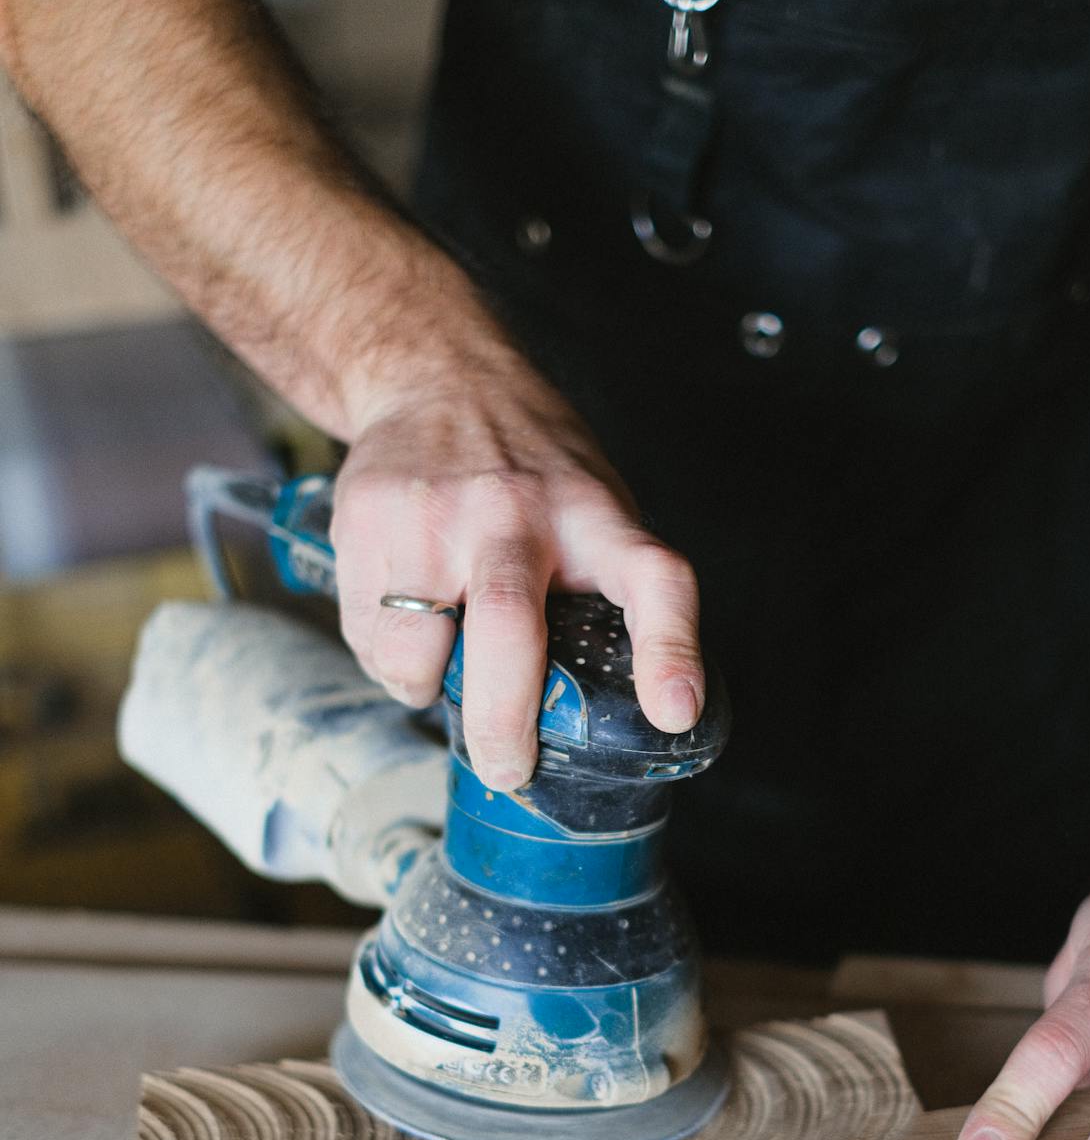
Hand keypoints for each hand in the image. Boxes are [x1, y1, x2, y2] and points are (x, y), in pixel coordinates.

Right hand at [330, 315, 702, 791]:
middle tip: (508, 767)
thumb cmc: (530, 466)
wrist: (434, 372)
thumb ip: (606, 587)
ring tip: (436, 672)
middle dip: (504, 723)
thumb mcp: (594, 504)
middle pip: (508, 632)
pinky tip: (401, 621)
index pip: (652, 578)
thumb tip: (632, 709)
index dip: (669, 652)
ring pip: (414, 647)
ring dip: (423, 686)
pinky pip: (367, 631)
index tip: (673, 713)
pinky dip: (384, 655)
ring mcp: (433, 513)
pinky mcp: (366, 518)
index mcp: (593, 515)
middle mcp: (515, 511)